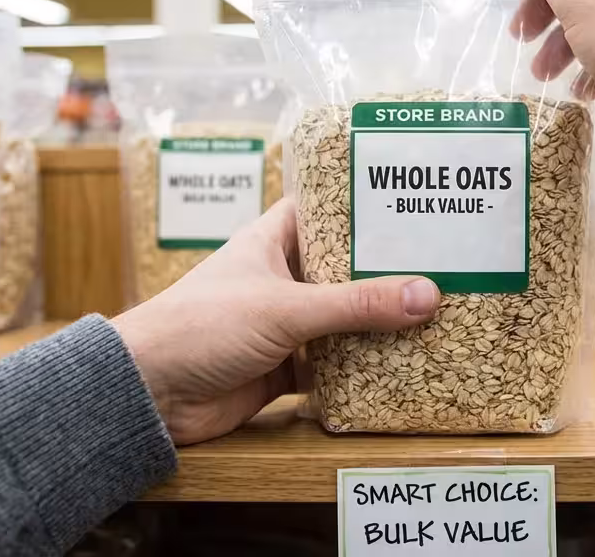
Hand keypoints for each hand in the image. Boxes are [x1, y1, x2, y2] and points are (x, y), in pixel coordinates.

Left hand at [111, 200, 438, 444]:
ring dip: (378, 322)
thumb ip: (356, 304)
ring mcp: (283, 325)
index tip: (411, 200)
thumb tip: (428, 294)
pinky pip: (334, 365)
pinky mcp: (284, 368)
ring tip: (437, 312)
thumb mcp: (285, 307)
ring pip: (342, 319)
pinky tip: (404, 364)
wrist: (150, 393)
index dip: (361, 204)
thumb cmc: (202, 326)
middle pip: (343, 267)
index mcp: (271, 242)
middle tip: (443, 263)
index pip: (323, 208)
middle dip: (385, 271)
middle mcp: (280, 278)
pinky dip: (362, 368)